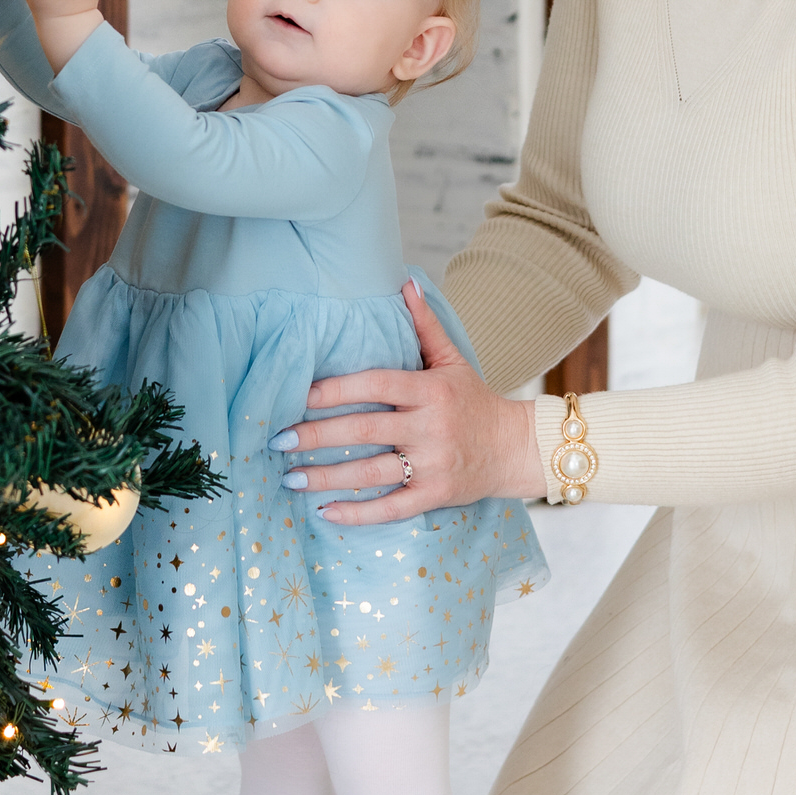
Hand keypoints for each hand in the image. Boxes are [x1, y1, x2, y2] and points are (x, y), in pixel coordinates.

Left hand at [277, 284, 544, 528]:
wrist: (515, 448)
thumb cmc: (475, 401)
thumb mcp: (453, 360)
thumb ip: (425, 325)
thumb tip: (405, 281)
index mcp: (431, 390)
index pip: (376, 385)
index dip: (337, 390)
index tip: (301, 396)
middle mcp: (431, 427)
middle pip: (364, 430)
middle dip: (317, 435)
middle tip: (279, 439)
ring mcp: (433, 465)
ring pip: (371, 472)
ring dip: (327, 476)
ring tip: (290, 477)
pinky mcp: (436, 496)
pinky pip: (391, 508)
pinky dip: (358, 513)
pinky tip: (326, 511)